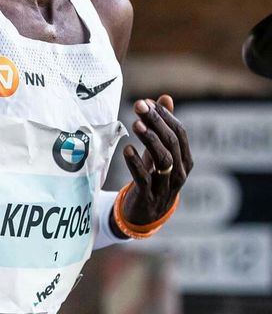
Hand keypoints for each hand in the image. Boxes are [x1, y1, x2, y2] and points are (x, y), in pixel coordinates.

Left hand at [120, 94, 192, 225]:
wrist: (145, 216)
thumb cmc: (154, 178)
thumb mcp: (159, 153)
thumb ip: (163, 127)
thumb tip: (165, 97)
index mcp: (185, 160)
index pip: (180, 133)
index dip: (164, 116)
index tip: (147, 101)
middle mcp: (180, 173)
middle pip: (172, 143)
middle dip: (156, 122)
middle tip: (139, 106)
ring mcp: (166, 187)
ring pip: (163, 160)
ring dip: (150, 140)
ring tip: (135, 125)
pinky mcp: (149, 197)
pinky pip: (145, 179)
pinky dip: (136, 163)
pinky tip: (127, 150)